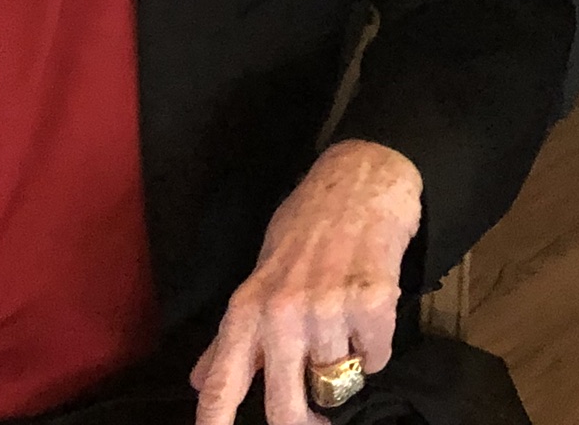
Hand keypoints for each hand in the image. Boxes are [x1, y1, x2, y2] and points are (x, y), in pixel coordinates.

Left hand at [190, 140, 423, 424]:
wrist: (361, 178)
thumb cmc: (306, 226)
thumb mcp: (259, 275)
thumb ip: (231, 336)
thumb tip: (201, 380)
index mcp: (247, 309)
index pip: (222, 383)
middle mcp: (282, 314)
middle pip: (284, 408)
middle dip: (305, 421)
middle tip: (316, 418)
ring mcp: (327, 310)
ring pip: (339, 381)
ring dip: (348, 363)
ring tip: (347, 322)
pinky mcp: (371, 304)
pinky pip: (377, 359)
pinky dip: (378, 345)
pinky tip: (371, 313)